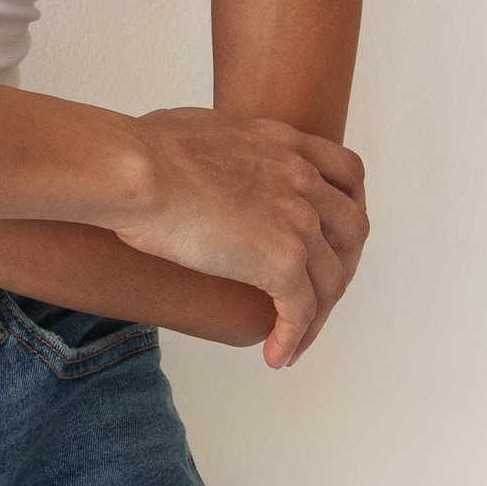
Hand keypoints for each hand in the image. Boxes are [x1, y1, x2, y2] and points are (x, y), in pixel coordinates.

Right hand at [112, 104, 367, 369]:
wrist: (134, 169)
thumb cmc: (137, 148)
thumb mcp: (198, 129)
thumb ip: (218, 146)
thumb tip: (197, 155)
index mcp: (285, 143)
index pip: (346, 174)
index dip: (347, 205)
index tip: (332, 231)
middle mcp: (303, 179)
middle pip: (351, 229)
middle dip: (342, 264)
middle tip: (319, 291)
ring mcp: (298, 221)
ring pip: (331, 279)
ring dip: (318, 314)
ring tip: (294, 338)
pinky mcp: (282, 262)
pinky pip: (301, 311)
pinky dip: (293, 337)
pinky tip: (276, 356)